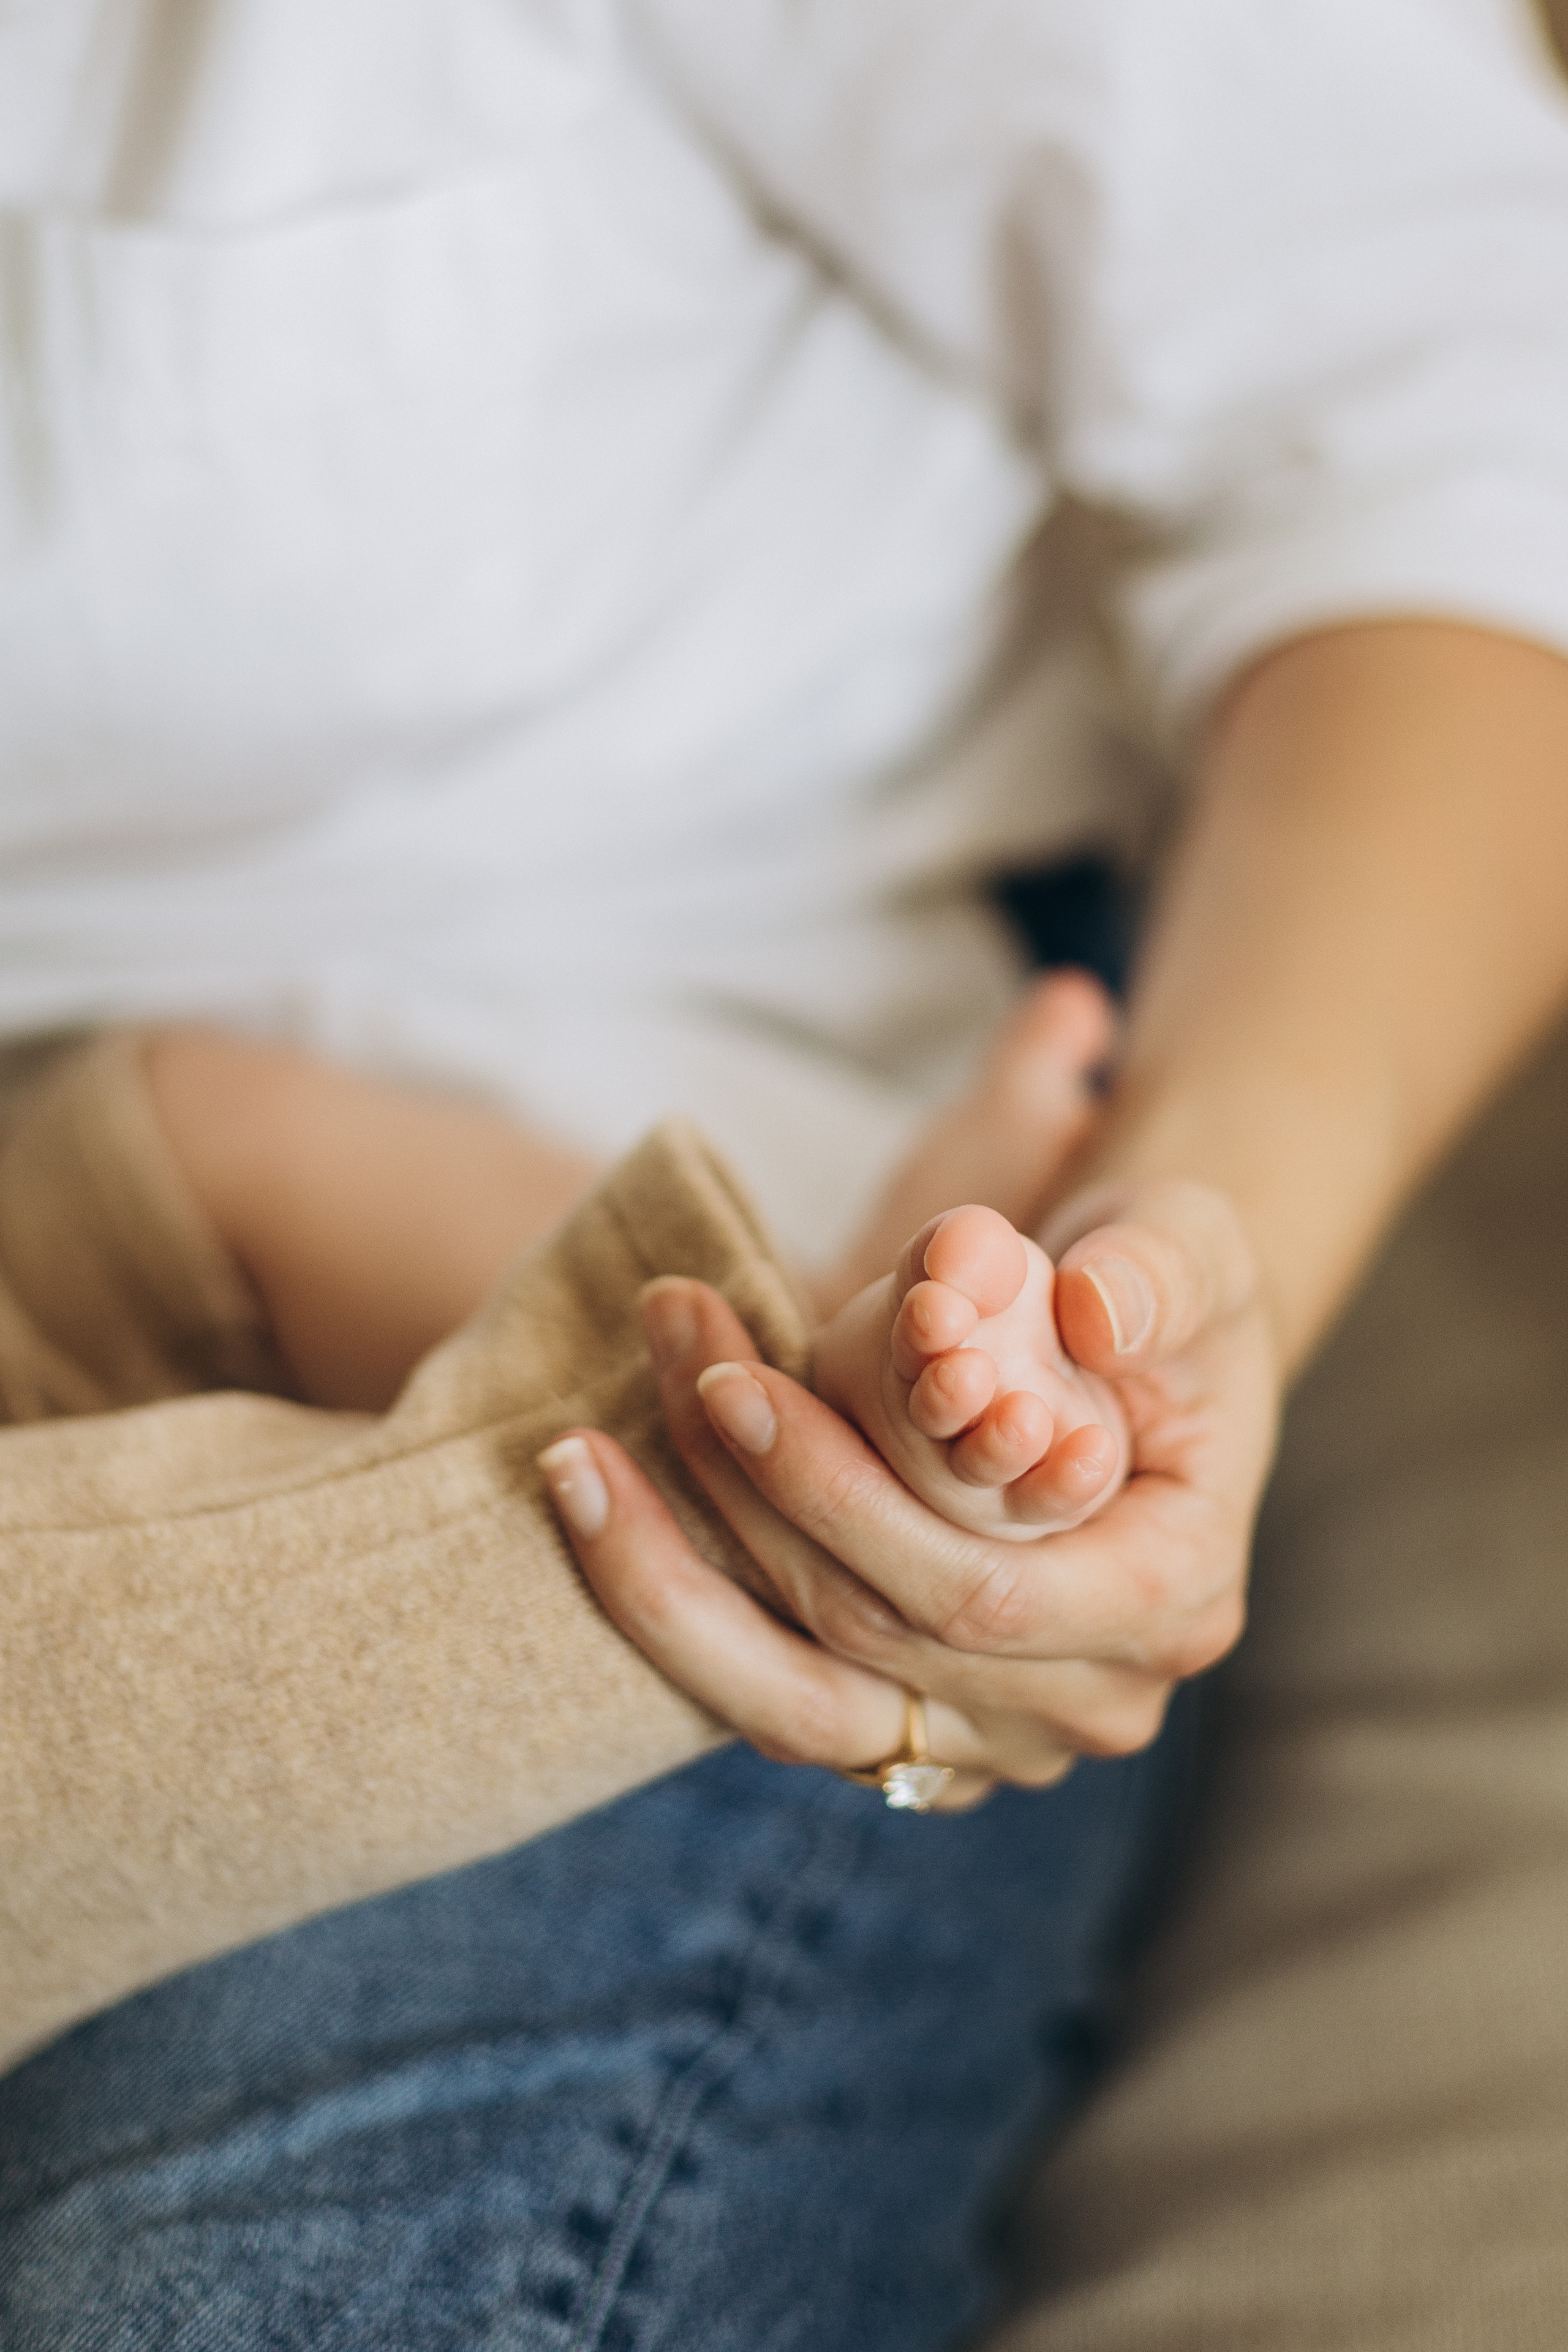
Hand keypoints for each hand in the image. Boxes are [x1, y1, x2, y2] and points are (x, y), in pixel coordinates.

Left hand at [539, 1177, 1276, 1802]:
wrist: (1130, 1347)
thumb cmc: (1156, 1282)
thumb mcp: (1188, 1239)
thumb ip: (1155, 1267)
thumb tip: (1094, 1313)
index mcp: (1174, 1597)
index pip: (978, 1590)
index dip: (836, 1495)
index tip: (727, 1381)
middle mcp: (1091, 1698)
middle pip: (870, 1639)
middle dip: (737, 1500)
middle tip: (659, 1358)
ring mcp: (1000, 1735)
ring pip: (797, 1709)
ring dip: (671, 1585)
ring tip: (574, 1460)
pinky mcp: (918, 1734)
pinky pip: (778, 1708)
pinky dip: (689, 1621)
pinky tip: (608, 1514)